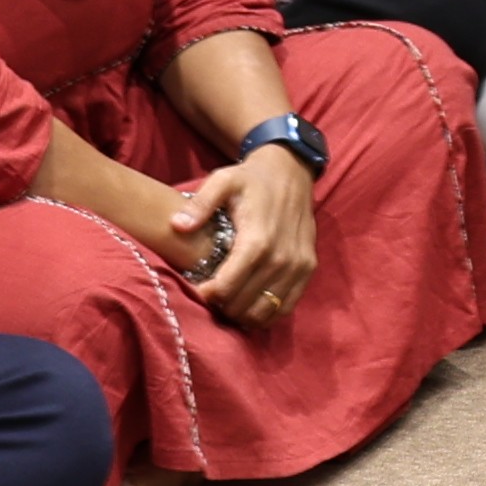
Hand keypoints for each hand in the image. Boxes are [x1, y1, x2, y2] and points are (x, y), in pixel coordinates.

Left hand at [170, 145, 319, 325]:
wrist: (292, 171)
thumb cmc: (252, 179)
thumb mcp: (223, 180)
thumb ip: (200, 203)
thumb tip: (178, 225)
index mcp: (257, 239)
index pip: (227, 287)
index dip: (207, 295)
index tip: (197, 288)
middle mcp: (280, 258)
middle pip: (243, 303)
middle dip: (222, 305)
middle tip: (211, 295)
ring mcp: (298, 266)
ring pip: (264, 311)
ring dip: (242, 314)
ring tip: (228, 302)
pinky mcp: (308, 269)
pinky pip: (287, 306)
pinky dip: (267, 313)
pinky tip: (251, 305)